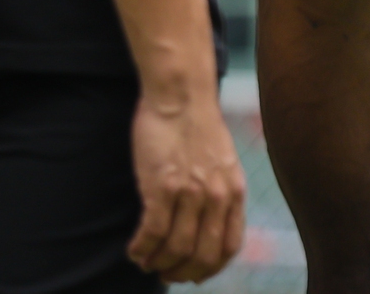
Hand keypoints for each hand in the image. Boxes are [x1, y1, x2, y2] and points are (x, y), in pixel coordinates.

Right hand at [126, 86, 246, 281]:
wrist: (182, 96)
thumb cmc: (197, 128)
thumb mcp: (223, 163)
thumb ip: (220, 193)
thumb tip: (208, 225)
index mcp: (235, 192)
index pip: (230, 247)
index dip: (209, 268)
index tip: (192, 274)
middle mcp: (218, 195)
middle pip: (203, 255)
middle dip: (181, 272)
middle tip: (163, 273)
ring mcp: (191, 192)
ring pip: (176, 248)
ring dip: (157, 263)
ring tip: (145, 261)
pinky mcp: (163, 186)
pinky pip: (152, 233)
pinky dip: (141, 249)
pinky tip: (134, 250)